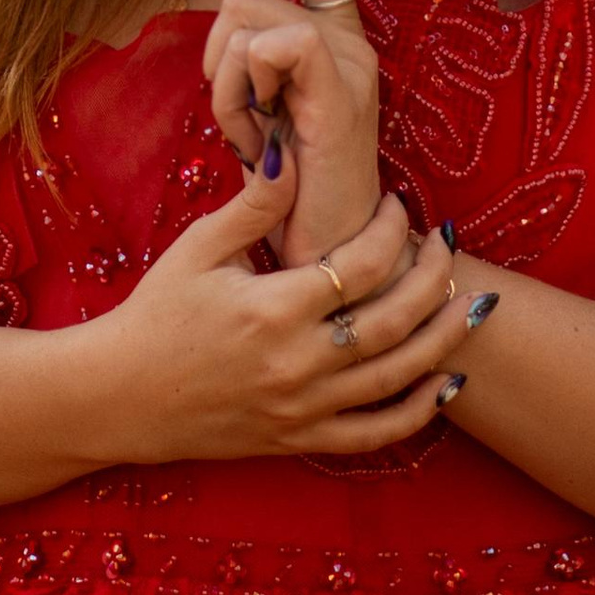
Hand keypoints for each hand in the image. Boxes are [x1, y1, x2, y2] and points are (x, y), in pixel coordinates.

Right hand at [94, 162, 467, 464]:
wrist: (121, 395)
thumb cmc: (157, 313)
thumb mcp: (199, 249)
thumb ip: (254, 206)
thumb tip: (295, 156)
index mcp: (275, 308)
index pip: (363, 264)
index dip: (392, 230)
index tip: (399, 206)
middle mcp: (298, 362)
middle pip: (395, 319)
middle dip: (434, 278)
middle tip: (448, 245)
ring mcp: (303, 408)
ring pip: (397, 376)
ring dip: (445, 338)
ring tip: (473, 303)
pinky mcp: (300, 438)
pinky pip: (374, 433)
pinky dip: (418, 411)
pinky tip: (447, 383)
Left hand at [201, 0, 382, 271]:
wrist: (327, 265)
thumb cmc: (290, 194)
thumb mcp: (263, 107)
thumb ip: (250, 50)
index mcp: (336, 38)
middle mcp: (351, 41)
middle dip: (217, 41)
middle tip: (236, 102)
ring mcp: (351, 65)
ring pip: (246, 18)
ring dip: (224, 84)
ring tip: (251, 139)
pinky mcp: (341, 96)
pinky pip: (273, 47)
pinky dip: (241, 93)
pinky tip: (256, 140)